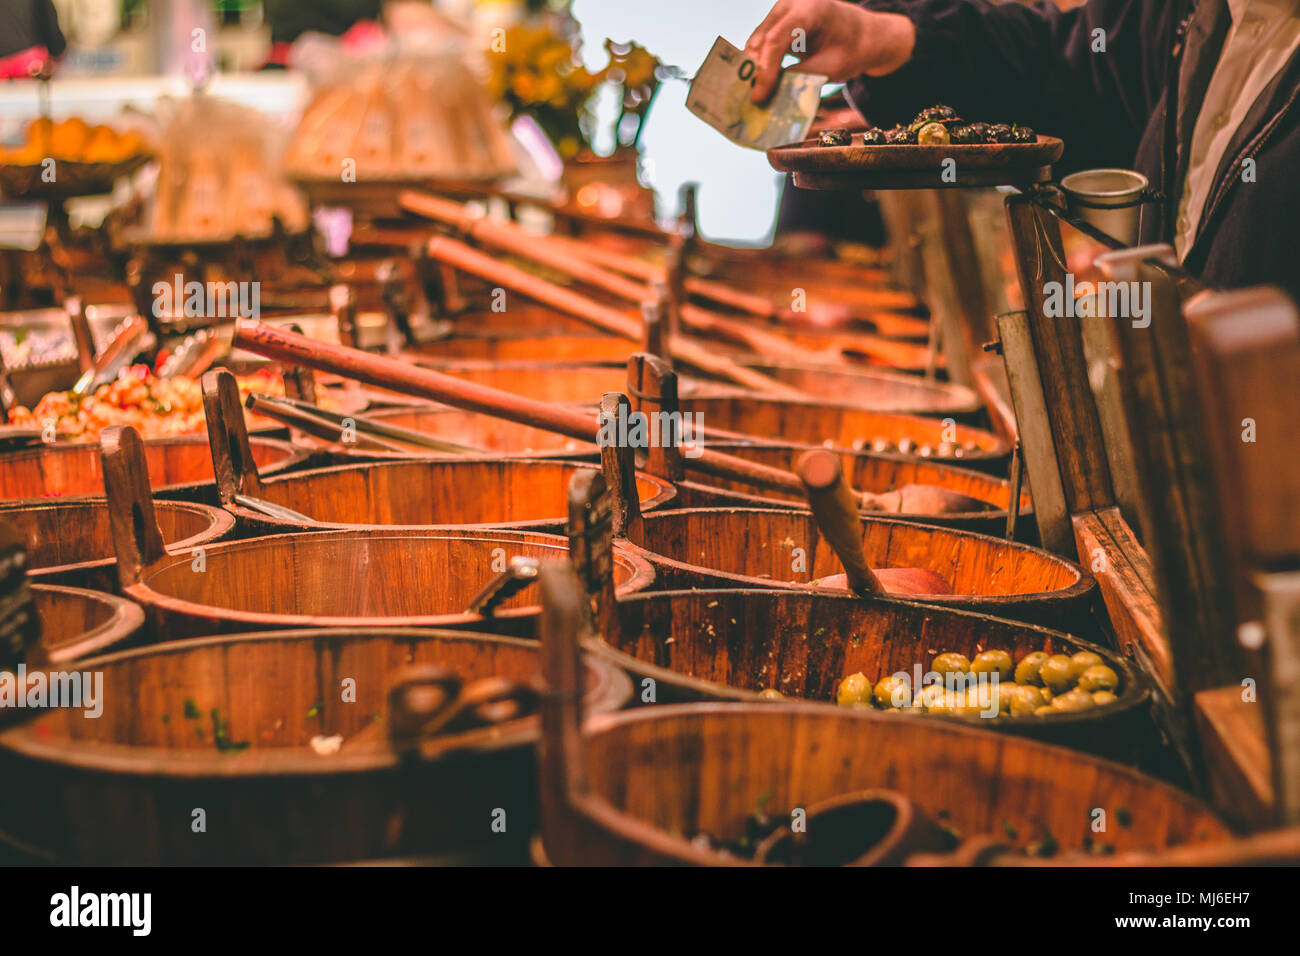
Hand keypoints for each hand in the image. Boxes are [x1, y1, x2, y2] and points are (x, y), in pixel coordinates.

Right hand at [745, 0, 915, 103]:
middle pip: (762, 38)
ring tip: (757, 95)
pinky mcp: (779, 19)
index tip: (759, 97)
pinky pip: (763, 42)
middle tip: (754, 100)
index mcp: (811, 9)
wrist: (865, 35)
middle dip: (755, 71)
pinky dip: (760, 63)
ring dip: (755, 68)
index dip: (765, 71)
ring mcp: (784, 8)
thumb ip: (800, 77)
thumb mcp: (830, 69)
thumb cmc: (853, 50)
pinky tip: (761, 84)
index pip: (776, 40)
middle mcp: (793, 2)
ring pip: (758, 40)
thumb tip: (770, 92)